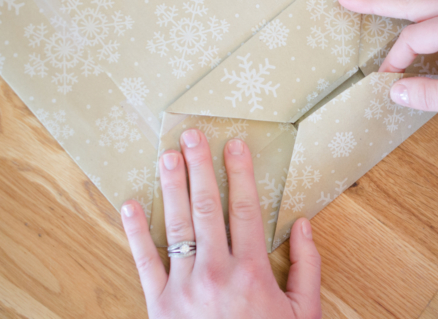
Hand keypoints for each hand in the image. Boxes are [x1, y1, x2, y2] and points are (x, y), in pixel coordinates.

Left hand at [121, 130, 321, 318]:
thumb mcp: (305, 313)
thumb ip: (307, 266)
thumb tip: (302, 225)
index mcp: (253, 272)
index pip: (246, 209)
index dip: (241, 173)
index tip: (234, 145)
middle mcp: (216, 273)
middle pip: (207, 208)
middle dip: (200, 168)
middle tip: (191, 137)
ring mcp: (184, 288)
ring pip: (177, 227)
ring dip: (171, 187)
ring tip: (166, 156)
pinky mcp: (159, 305)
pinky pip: (145, 262)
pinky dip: (135, 232)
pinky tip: (130, 204)